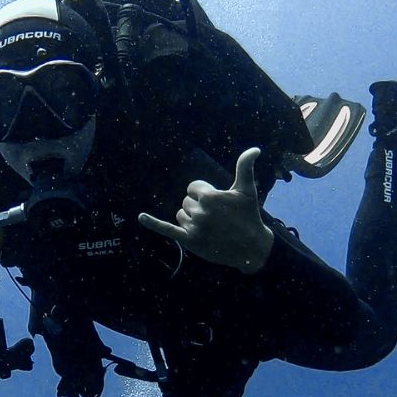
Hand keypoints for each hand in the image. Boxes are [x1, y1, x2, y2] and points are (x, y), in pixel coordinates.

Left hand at [138, 147, 273, 273]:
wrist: (251, 248)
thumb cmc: (248, 216)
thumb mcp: (247, 190)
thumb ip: (245, 167)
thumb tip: (255, 148)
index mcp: (209, 197)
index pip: (193, 188)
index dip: (204, 194)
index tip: (218, 203)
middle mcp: (199, 212)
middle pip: (187, 202)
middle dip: (199, 207)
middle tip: (217, 218)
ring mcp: (193, 227)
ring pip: (181, 215)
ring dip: (191, 218)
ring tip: (210, 226)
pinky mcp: (189, 241)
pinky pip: (166, 229)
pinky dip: (152, 223)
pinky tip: (141, 217)